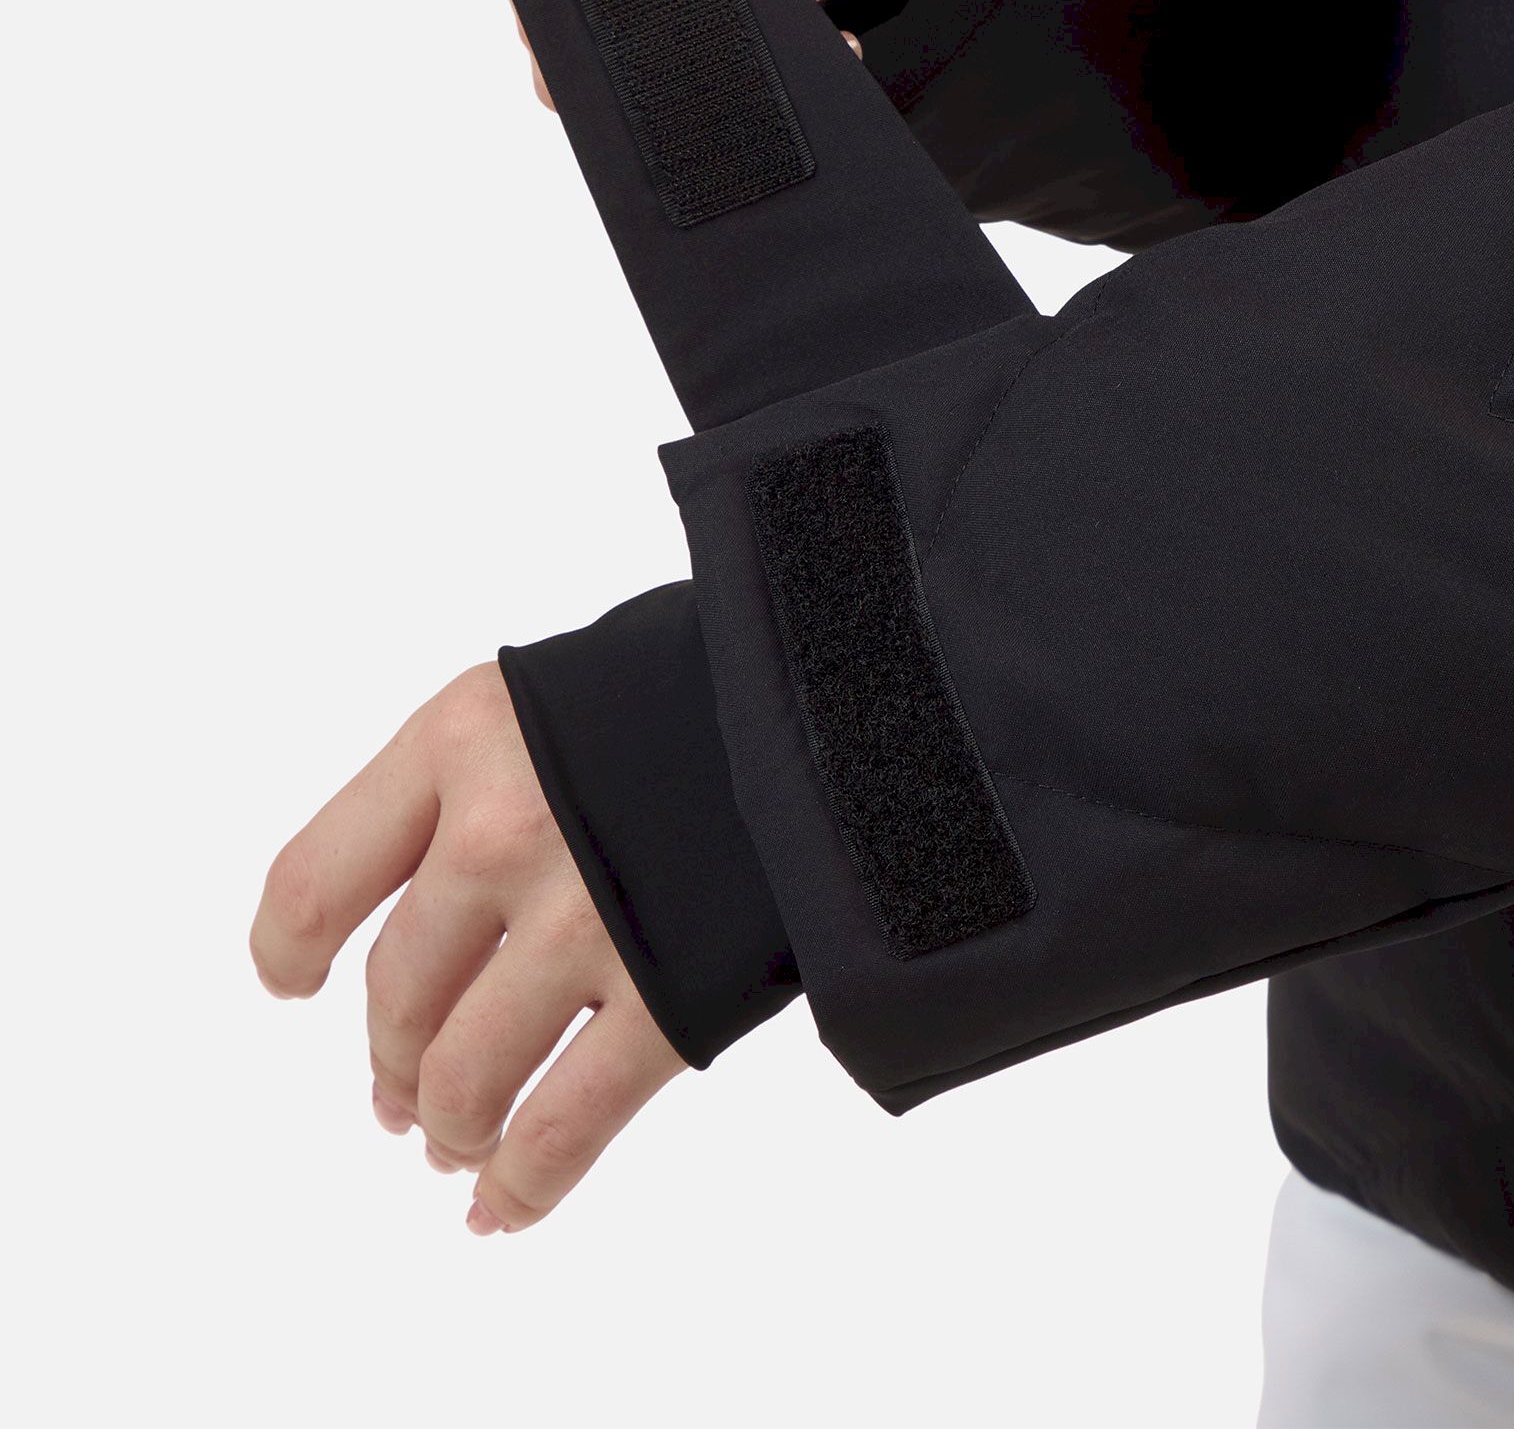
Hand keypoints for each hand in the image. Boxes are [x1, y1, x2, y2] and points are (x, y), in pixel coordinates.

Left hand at [250, 663, 683, 1234]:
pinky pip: (566, 1124)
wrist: (847, 694)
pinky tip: (505, 1207)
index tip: (294, 984)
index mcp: (464, 739)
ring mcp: (585, 918)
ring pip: (467, 1077)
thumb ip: (485, 782)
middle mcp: (502, 830)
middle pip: (399, 998)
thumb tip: (442, 923)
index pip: (316, 878)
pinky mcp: (671, 992)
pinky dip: (524, 1185)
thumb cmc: (702, 682)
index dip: (290, 952)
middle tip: (403, 1098)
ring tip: (458, 1148)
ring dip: (453, 1129)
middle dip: (395, 1065)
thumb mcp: (562, 692)